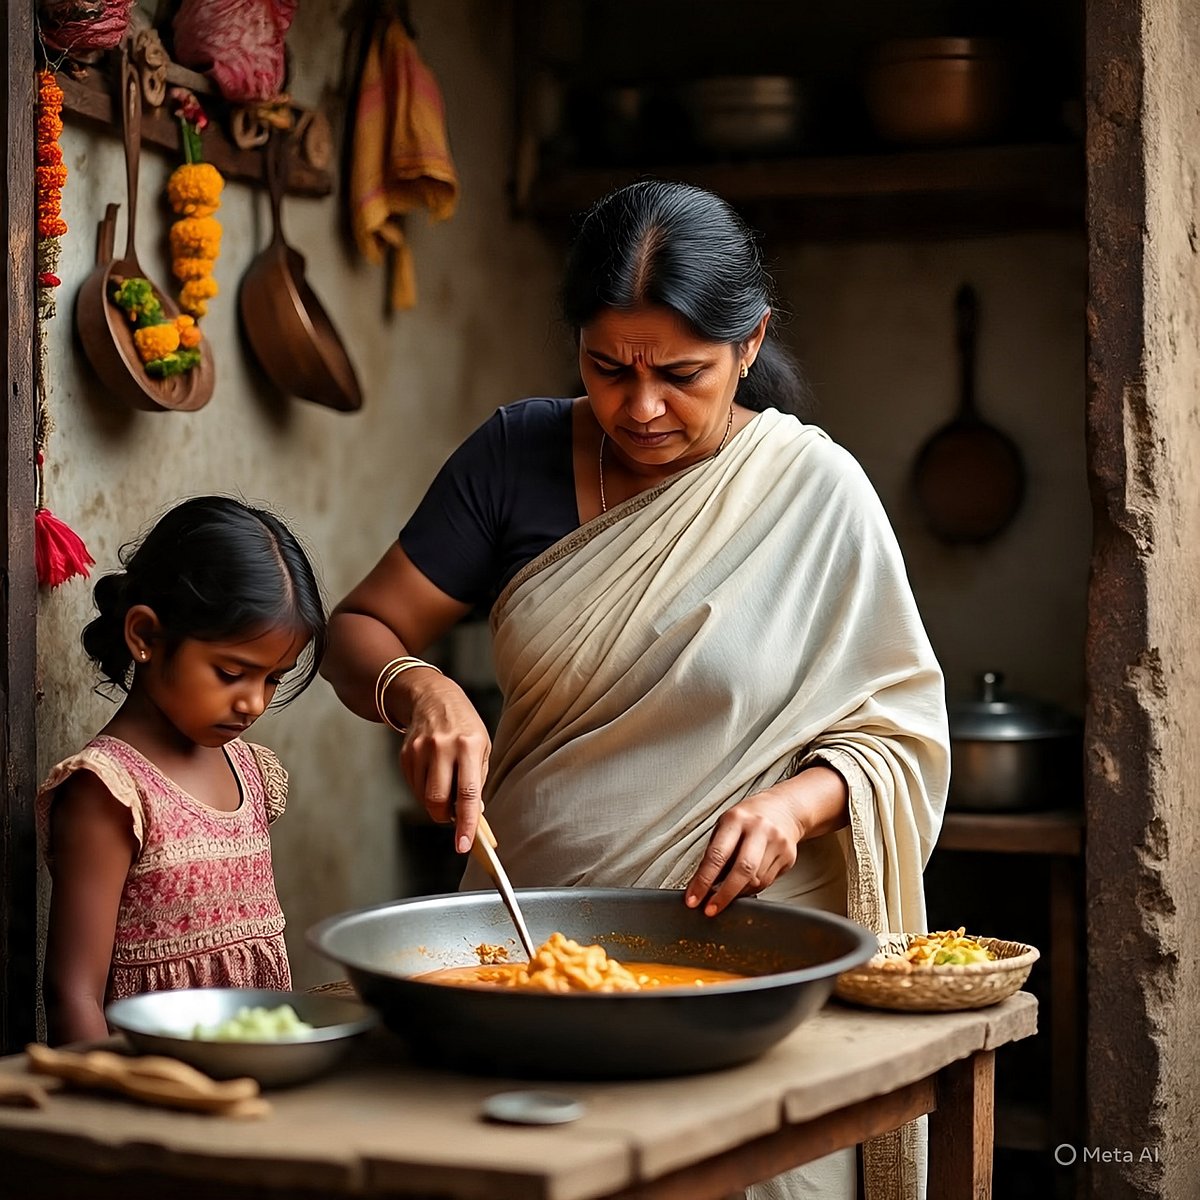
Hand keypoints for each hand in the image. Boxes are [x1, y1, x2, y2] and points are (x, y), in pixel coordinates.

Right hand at [398, 674, 491, 852]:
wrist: (432, 697)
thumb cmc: (464, 725)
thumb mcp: (482, 746)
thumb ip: (477, 778)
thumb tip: (472, 814)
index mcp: (469, 745)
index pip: (468, 794)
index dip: (466, 824)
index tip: (464, 845)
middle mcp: (443, 747)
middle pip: (438, 800)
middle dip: (445, 817)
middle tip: (453, 816)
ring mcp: (420, 750)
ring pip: (424, 797)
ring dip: (436, 803)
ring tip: (446, 788)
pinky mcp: (406, 754)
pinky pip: (414, 786)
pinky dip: (425, 791)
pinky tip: (433, 777)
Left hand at [684, 787, 802, 916]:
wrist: (785, 808)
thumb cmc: (749, 817)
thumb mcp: (726, 825)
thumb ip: (715, 852)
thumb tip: (701, 885)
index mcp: (736, 819)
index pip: (717, 855)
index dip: (703, 881)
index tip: (693, 899)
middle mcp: (759, 829)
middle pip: (742, 870)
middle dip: (724, 895)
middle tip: (710, 909)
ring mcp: (777, 842)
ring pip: (756, 880)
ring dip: (737, 893)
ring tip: (726, 893)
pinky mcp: (788, 856)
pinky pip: (767, 882)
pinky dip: (752, 888)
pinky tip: (744, 884)